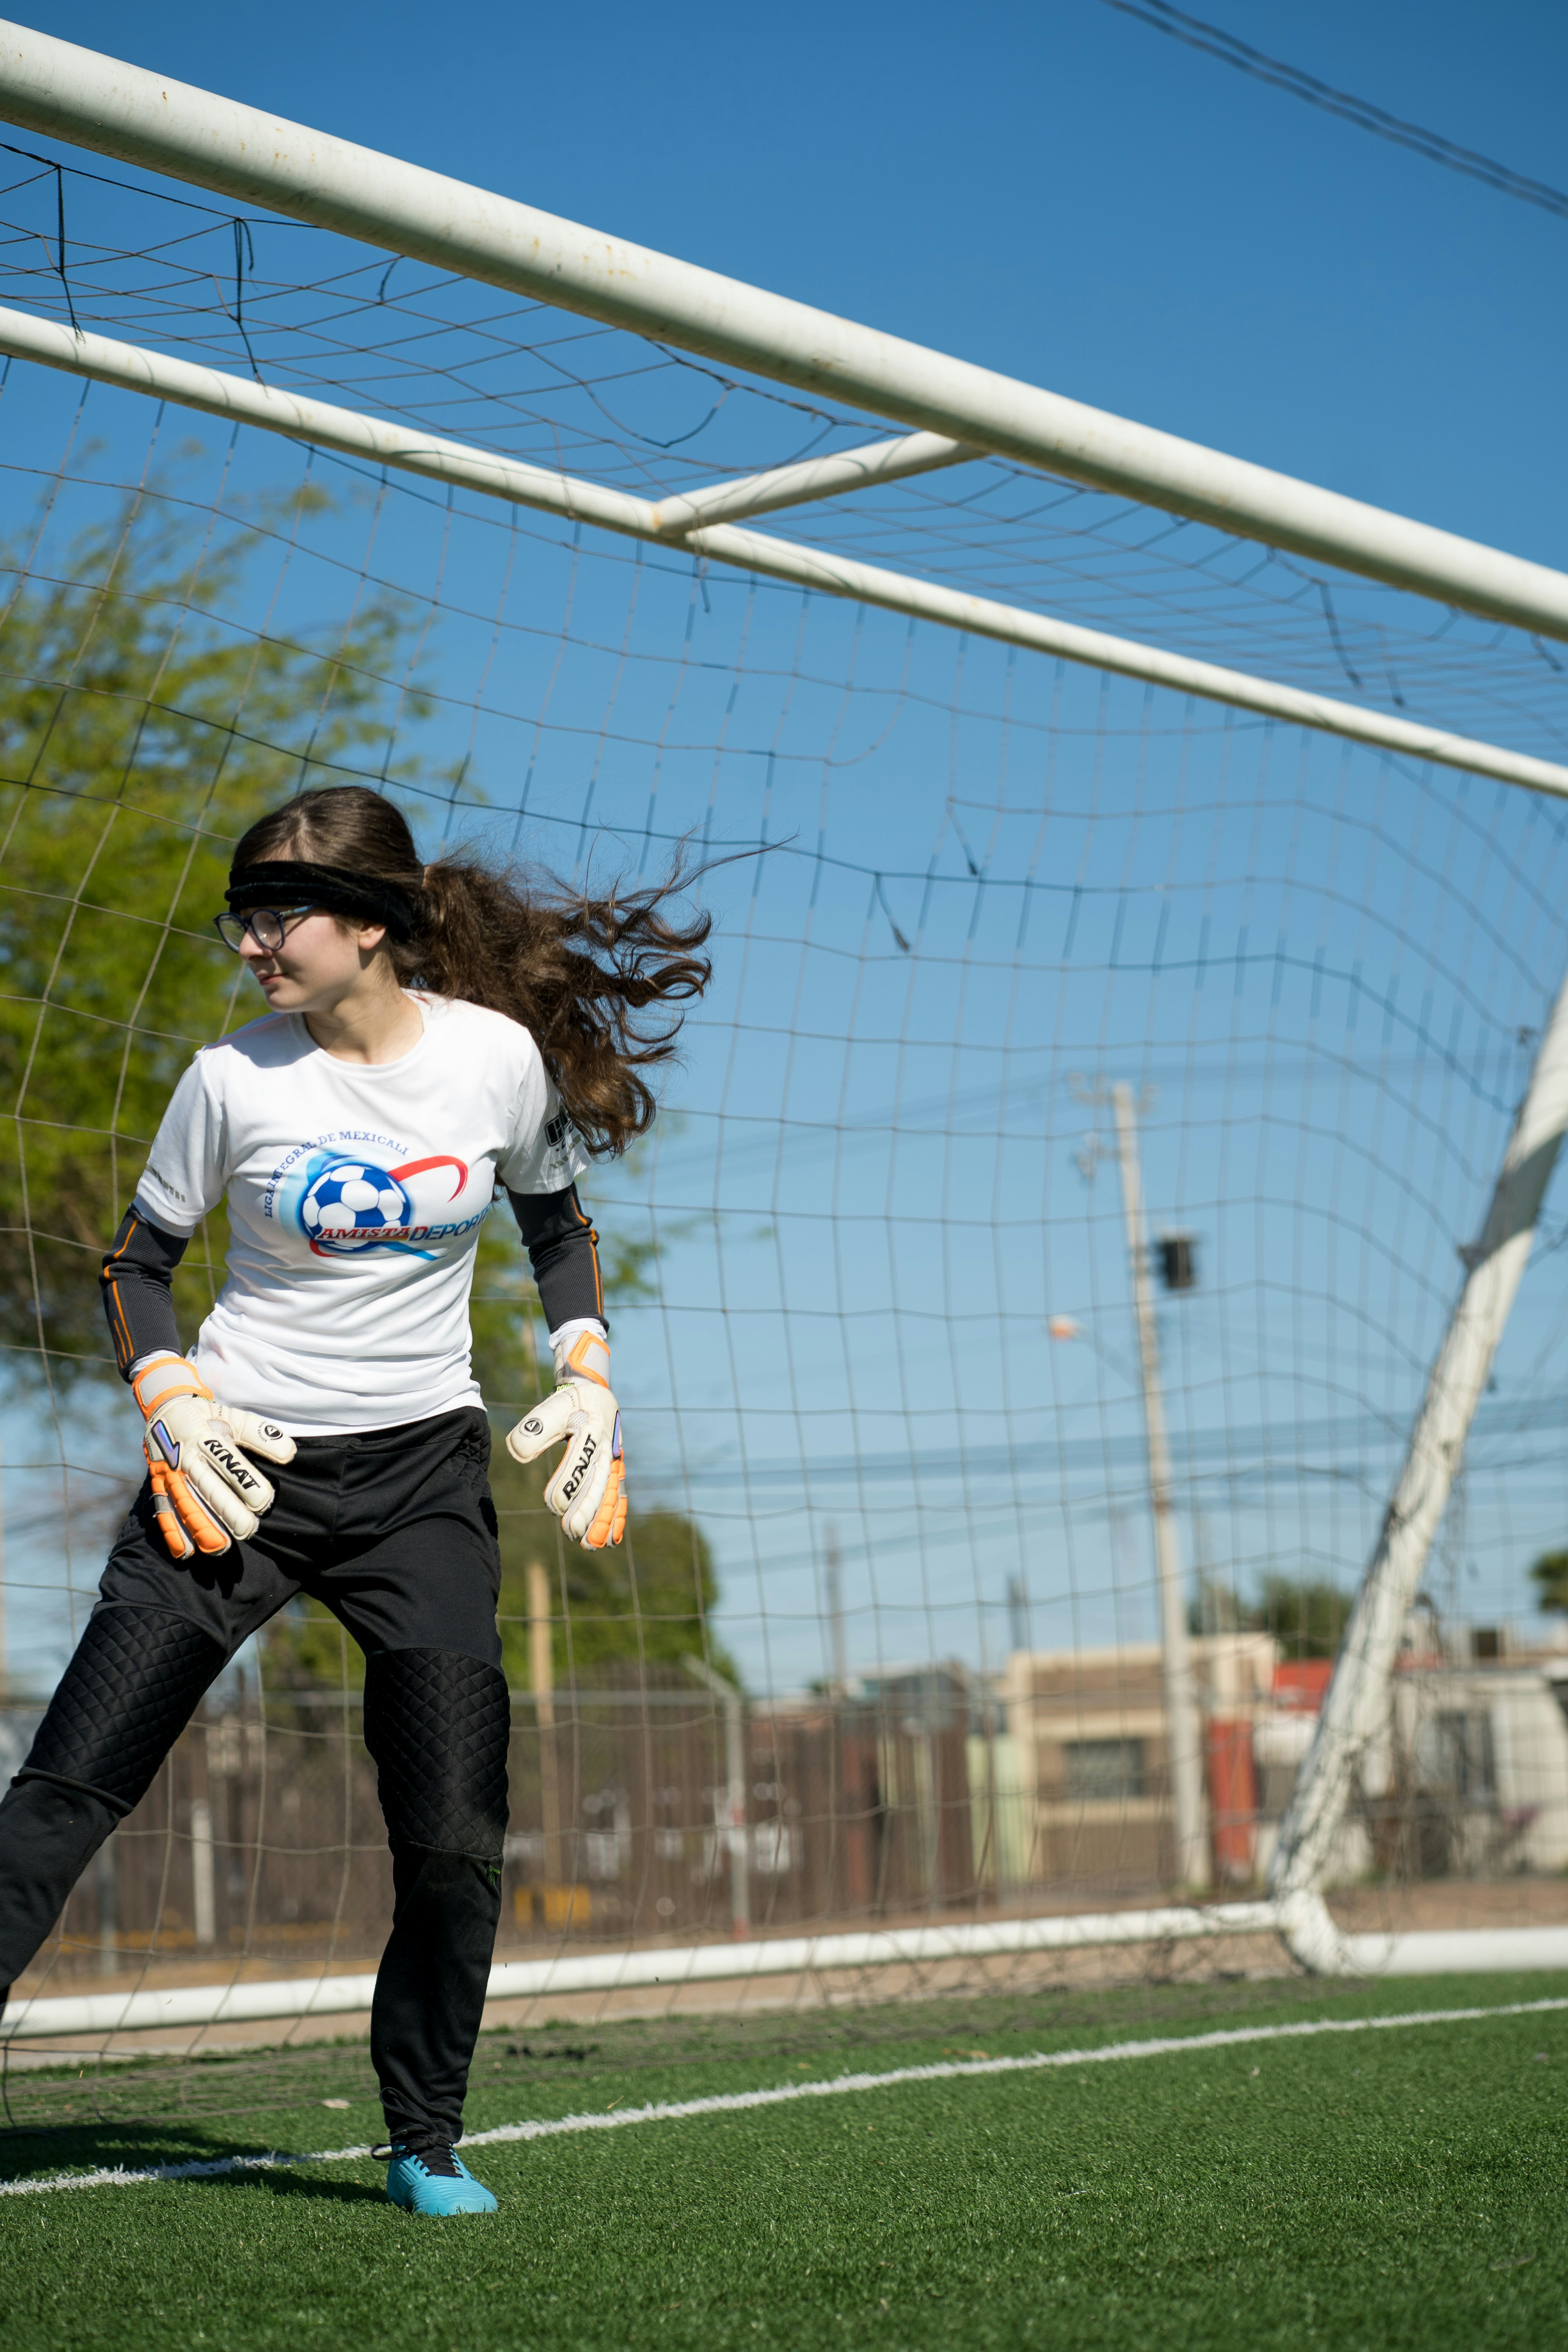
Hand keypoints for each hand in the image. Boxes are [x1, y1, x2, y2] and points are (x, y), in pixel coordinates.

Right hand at [132, 1353, 295, 1560]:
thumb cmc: (208, 1417)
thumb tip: (290, 1454)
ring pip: (184, 1503)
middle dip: (226, 1509)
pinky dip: (172, 1533)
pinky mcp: (157, 1484)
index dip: (245, 1480)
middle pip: (205, 1486)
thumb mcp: (234, 1417)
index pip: (226, 1460)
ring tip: (222, 1547)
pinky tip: (186, 1552)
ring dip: (201, 1526)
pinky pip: (162, 1510)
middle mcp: (184, 1456)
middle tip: (248, 1529)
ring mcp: (168, 1472)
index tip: (264, 1500)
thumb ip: (261, 1434)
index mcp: (204, 1436)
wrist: (163, 1408)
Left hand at [505, 1330, 625, 1548]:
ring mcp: (614, 1461)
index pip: (580, 1461)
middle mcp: (607, 1447)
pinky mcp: (615, 1469)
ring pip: (609, 1493)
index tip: (552, 1505)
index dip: (567, 1484)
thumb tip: (517, 1453)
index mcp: (592, 1429)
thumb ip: (535, 1428)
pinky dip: (616, 1517)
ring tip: (591, 1544)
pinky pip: (618, 1495)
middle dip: (586, 1509)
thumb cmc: (569, 1401)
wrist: (595, 1392)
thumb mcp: (551, 1407)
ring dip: (601, 1520)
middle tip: (571, 1532)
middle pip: (598, 1483)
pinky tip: (613, 1540)